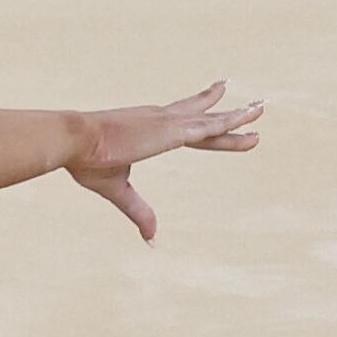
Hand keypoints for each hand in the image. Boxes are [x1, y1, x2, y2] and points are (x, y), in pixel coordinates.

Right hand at [68, 81, 262, 242]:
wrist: (74, 140)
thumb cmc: (86, 160)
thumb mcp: (116, 187)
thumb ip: (140, 211)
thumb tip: (153, 239)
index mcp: (146, 128)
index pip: (182, 123)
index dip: (202, 112)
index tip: (217, 96)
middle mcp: (160, 120)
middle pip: (203, 118)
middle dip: (228, 114)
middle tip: (254, 108)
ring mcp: (167, 123)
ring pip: (212, 121)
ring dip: (239, 117)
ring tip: (261, 109)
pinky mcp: (171, 131)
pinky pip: (209, 127)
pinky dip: (230, 124)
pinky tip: (249, 119)